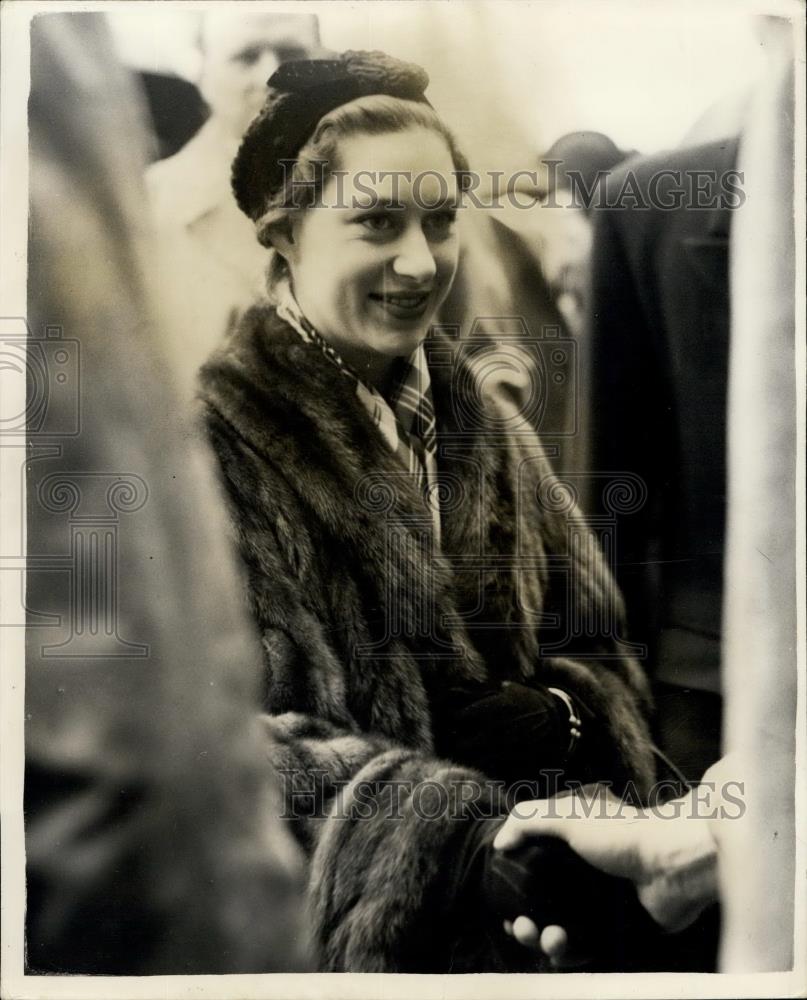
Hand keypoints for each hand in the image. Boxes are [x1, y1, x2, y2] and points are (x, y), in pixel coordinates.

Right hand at [494, 782, 718, 956]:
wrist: (670, 864)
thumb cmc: (620, 833)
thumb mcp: (569, 813)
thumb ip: (529, 820)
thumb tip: (500, 844)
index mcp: (568, 851)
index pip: (531, 875)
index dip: (513, 892)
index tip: (504, 906)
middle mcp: (580, 880)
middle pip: (541, 910)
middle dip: (525, 923)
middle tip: (521, 928)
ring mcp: (598, 908)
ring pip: (560, 933)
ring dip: (546, 941)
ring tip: (551, 938)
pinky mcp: (616, 932)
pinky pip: (586, 950)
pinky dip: (571, 954)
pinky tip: (564, 950)